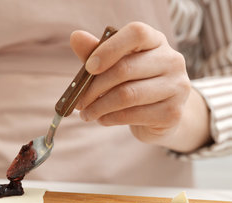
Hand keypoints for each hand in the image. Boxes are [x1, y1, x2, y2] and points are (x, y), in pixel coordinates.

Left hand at [70, 22, 210, 152]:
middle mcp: (172, 60)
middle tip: (78, 101)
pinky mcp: (172, 113)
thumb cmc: (132, 84)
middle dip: (94, 88)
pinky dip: (110, 119)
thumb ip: (95, 52)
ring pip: (127, 95)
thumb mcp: (113, 66)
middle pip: (125, 69)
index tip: (88, 67)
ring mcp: (176, 87)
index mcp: (156, 41)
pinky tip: (102, 119)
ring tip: (86, 113)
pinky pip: (133, 115)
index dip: (109, 49)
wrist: (160, 115)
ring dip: (99, 107)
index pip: (136, 33)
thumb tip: (76, 37)